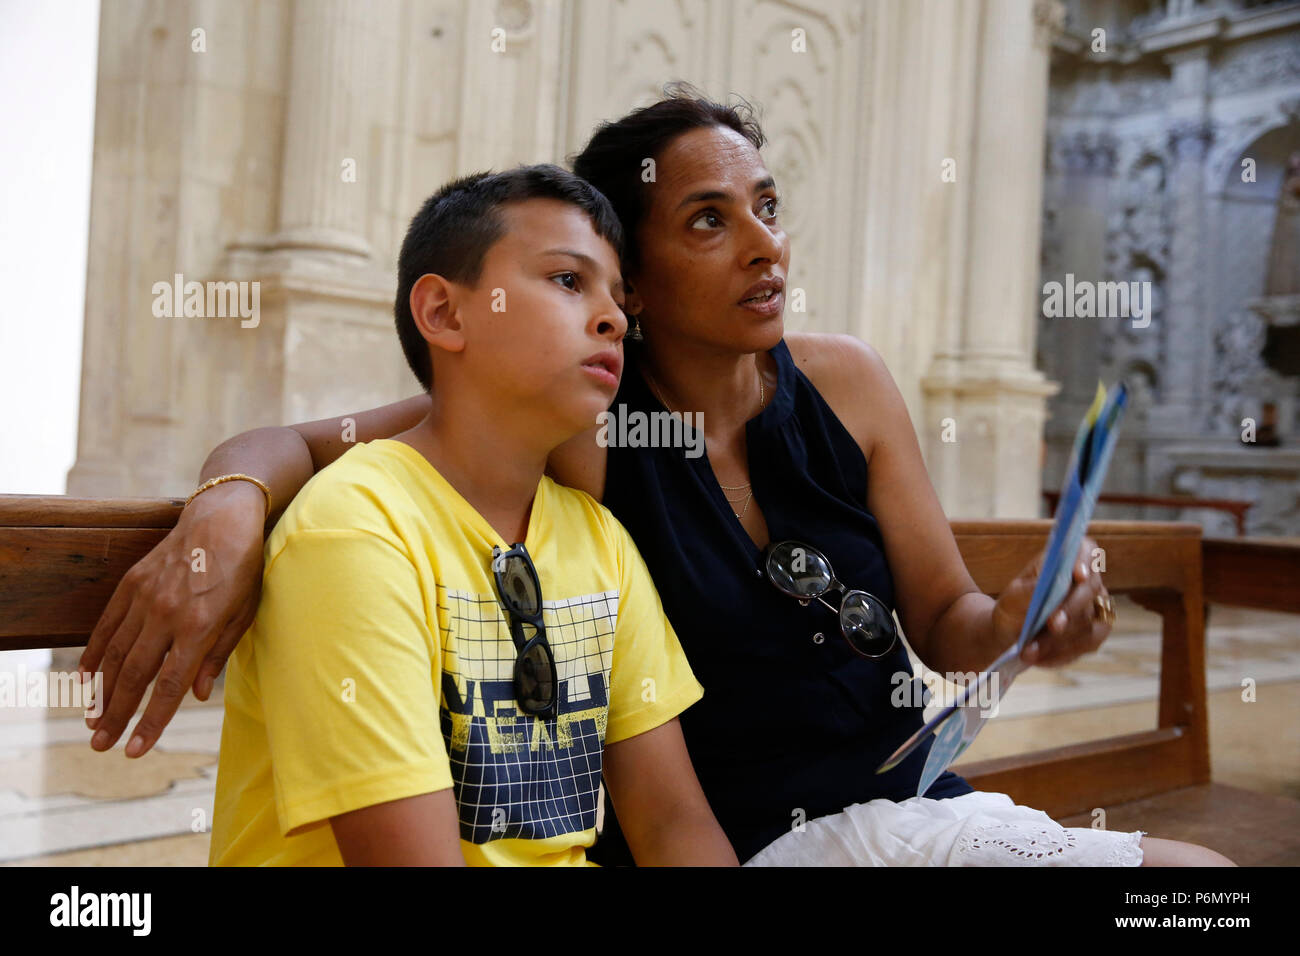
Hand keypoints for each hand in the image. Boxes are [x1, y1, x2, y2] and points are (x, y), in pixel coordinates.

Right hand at [79, 480, 267, 755]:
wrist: (221, 517)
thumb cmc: (242, 568)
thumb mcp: (244, 613)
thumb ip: (219, 655)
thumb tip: (198, 695)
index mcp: (199, 626)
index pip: (169, 686)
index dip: (151, 722)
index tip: (136, 750)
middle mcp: (167, 614)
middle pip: (134, 676)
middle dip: (117, 715)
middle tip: (102, 746)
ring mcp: (145, 597)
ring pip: (114, 654)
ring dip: (101, 692)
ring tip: (92, 721)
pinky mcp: (131, 583)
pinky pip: (106, 625)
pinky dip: (93, 652)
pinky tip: (85, 678)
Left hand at [991, 535, 1110, 667]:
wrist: (1011, 634)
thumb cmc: (1013, 608)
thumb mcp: (1011, 598)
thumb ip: (1027, 590)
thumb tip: (1044, 585)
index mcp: (1066, 561)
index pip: (1086, 550)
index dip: (1086, 560)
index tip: (1077, 574)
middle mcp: (1088, 582)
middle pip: (1089, 591)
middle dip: (1069, 609)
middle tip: (1053, 624)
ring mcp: (1096, 608)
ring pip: (1086, 623)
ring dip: (1057, 640)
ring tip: (1029, 652)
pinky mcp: (1095, 634)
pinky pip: (1086, 645)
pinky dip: (1061, 653)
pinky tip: (1039, 659)